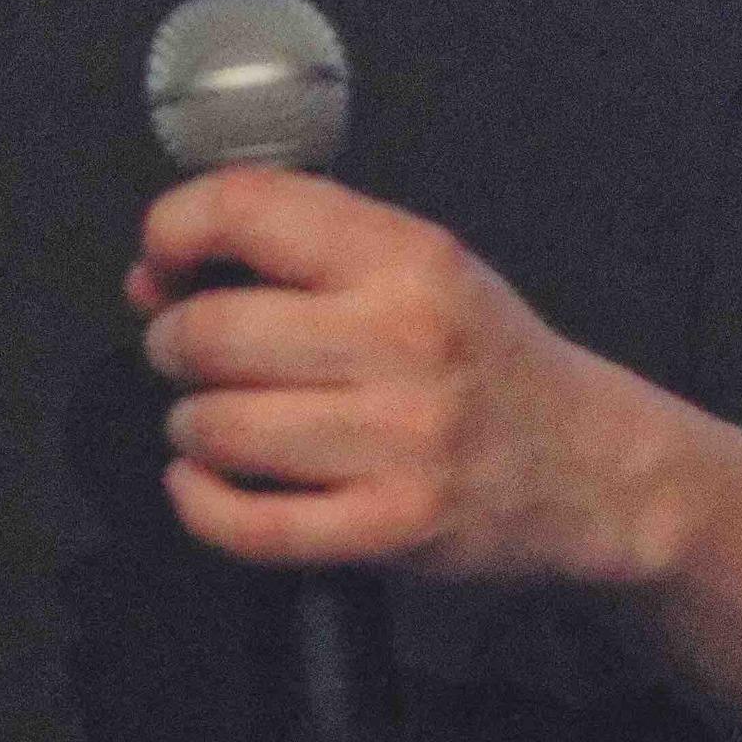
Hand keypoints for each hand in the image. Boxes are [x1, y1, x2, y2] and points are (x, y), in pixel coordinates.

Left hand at [126, 167, 677, 585]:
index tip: (163, 266)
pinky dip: (199, 502)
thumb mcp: (415, 264)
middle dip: (173, 343)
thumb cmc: (480, 353)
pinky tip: (203, 482)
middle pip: (211, 333)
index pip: (243, 210)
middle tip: (193, 357)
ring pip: (217, 427)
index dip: (172, 231)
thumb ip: (294, 248)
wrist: (592, 467)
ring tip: (214, 420)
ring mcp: (399, 443)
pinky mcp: (390, 531)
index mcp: (406, 255)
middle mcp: (403, 341)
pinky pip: (246, 525)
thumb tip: (149, 275)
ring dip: (189, 424)